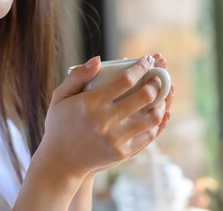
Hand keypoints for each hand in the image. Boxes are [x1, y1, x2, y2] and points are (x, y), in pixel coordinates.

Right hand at [33, 55, 169, 179]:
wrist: (60, 162)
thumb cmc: (60, 124)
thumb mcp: (60, 97)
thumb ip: (77, 75)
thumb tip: (98, 60)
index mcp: (91, 103)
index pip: (125, 80)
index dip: (141, 67)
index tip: (148, 60)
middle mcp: (105, 121)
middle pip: (143, 96)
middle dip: (156, 82)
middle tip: (160, 75)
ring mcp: (116, 139)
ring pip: (152, 117)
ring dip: (162, 102)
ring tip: (163, 94)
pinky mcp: (123, 153)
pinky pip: (149, 136)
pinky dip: (158, 123)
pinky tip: (158, 113)